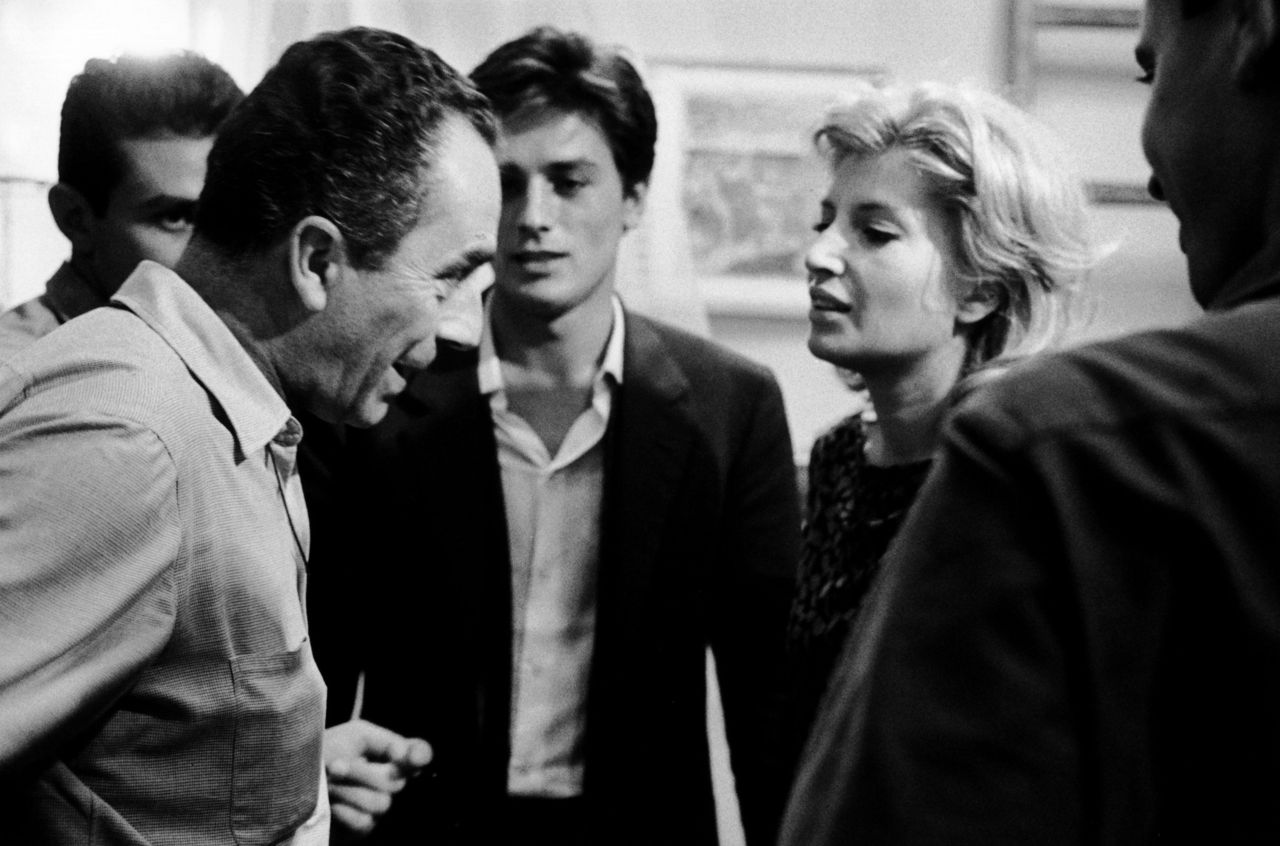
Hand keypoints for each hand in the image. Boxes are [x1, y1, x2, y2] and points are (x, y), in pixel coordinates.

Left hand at [324, 719, 431, 842]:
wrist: (293, 777)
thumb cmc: (325, 751)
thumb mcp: (354, 735)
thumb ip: (386, 740)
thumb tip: (404, 754)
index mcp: (389, 754)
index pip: (418, 753)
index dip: (419, 754)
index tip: (411, 756)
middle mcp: (388, 780)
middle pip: (395, 781)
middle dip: (361, 773)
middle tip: (335, 766)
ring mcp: (377, 805)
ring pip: (380, 803)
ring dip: (347, 791)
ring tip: (327, 785)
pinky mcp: (363, 828)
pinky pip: (364, 821)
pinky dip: (343, 811)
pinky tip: (330, 805)